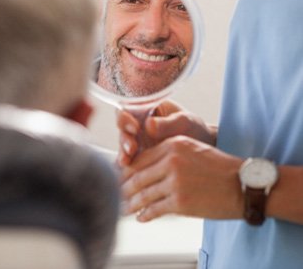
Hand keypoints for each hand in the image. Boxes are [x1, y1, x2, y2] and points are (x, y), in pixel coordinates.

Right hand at [117, 100, 216, 166]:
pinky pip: (129, 161)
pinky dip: (127, 166)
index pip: (128, 109)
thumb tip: (149, 125)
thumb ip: (168, 123)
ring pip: (123, 145)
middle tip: (132, 148)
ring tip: (127, 161)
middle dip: (124, 139)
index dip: (126, 118)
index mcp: (146, 108)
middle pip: (122, 129)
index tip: (135, 128)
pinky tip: (128, 171)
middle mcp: (138, 124)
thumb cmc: (194, 129)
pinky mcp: (139, 157)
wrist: (203, 150)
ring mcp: (137, 141)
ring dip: (123, 153)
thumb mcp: (185, 122)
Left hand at [121, 136, 242, 221]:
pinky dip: (145, 214)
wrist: (244, 185)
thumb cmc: (220, 168)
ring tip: (124, 208)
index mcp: (173, 144)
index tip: (119, 177)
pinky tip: (141, 217)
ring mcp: (175, 182)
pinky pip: (155, 209)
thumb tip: (146, 168)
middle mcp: (171, 161)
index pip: (141, 158)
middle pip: (137, 176)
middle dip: (124, 187)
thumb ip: (169, 155)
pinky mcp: (180, 202)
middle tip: (116, 194)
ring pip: (143, 194)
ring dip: (131, 203)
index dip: (126, 170)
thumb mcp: (192, 149)